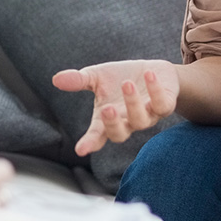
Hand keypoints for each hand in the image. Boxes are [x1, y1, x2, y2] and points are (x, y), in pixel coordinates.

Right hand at [51, 60, 178, 156]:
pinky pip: (162, 105)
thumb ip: (78, 80)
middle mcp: (128, 121)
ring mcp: (147, 116)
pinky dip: (156, 91)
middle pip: (120, 134)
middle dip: (113, 124)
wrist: (153, 71)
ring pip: (141, 120)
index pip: (97, 135)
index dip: (90, 142)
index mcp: (109, 118)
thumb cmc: (121, 77)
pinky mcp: (164, 105)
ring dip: (133, 103)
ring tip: (127, 83)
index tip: (81, 149)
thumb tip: (56, 79)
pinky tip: (149, 74)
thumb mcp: (97, 76)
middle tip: (107, 109)